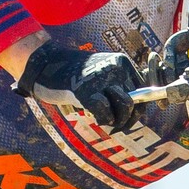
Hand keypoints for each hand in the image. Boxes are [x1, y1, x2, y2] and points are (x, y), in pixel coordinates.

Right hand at [14, 41, 140, 130]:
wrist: (45, 64)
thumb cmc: (73, 74)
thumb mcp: (101, 73)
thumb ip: (117, 86)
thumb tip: (134, 111)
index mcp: (122, 62)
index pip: (143, 90)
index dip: (138, 109)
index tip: (126, 118)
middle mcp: (115, 67)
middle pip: (137, 101)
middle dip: (129, 119)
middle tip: (116, 126)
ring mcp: (101, 78)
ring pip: (125, 106)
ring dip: (118, 121)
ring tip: (107, 123)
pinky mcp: (86, 90)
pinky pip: (105, 113)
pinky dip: (103, 121)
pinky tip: (95, 118)